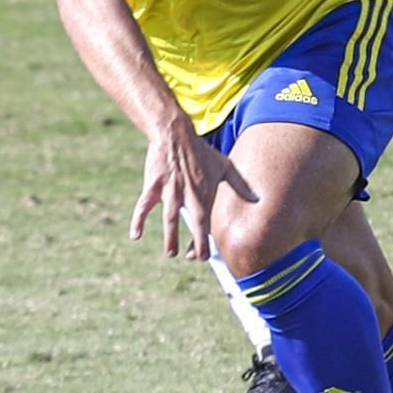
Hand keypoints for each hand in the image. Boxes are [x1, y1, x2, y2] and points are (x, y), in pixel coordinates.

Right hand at [130, 118, 255, 258]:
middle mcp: (189, 195)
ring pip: (170, 218)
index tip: (203, 255)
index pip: (208, 222)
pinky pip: (144, 206)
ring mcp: (171, 190)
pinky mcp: (154, 185)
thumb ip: (240, 184)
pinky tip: (135, 235)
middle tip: (193, 258)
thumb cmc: (201, 153)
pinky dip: (138, 220)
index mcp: (205, 194)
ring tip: (171, 253)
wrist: (176, 134)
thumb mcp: (224, 166)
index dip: (205, 240)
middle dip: (196, 242)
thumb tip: (257, 198)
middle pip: (195, 222)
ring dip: (170, 237)